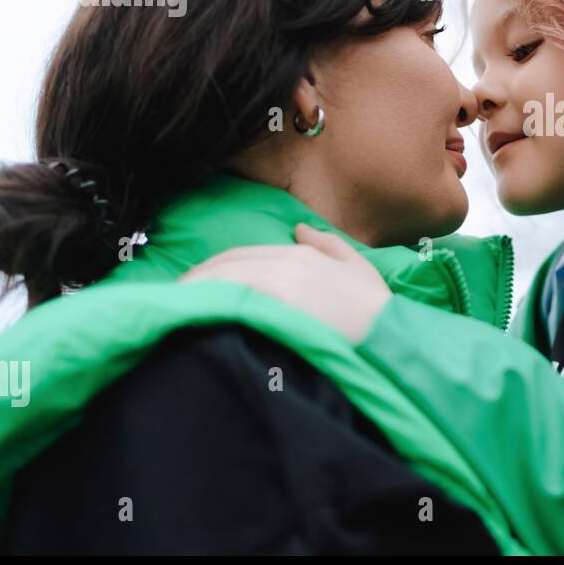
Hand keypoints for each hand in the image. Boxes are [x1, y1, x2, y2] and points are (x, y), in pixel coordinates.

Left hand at [179, 224, 392, 344]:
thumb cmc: (376, 309)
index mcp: (302, 254)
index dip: (215, 267)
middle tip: (175, 295)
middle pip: (228, 264)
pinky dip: (210, 301)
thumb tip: (299, 229)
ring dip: (197, 289)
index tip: (194, 282)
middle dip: (198, 277)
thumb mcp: (358, 267)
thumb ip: (328, 244)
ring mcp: (281, 282)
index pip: (243, 255)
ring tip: (176, 306)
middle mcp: (287, 262)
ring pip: (226, 278)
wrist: (388, 336)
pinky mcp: (277, 303)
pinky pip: (233, 297)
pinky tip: (194, 312)